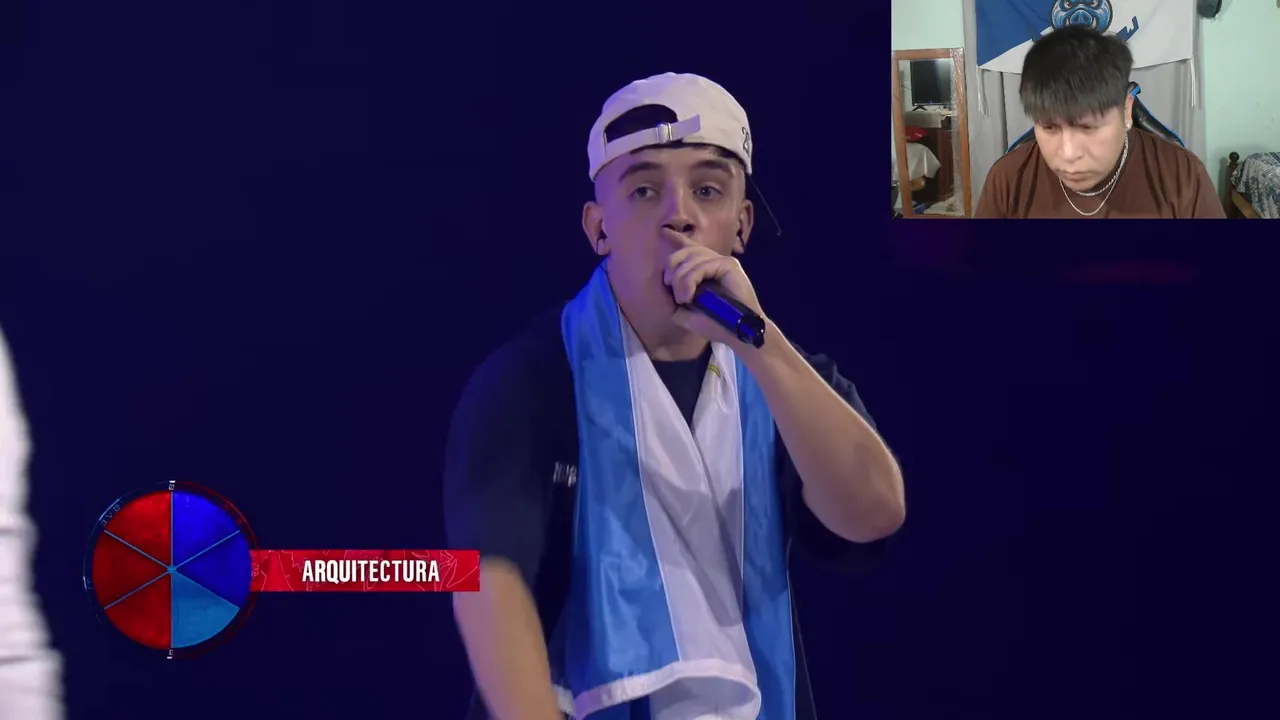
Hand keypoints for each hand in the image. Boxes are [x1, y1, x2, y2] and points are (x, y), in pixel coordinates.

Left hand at [661, 229, 765, 347]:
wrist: (737, 334)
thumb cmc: (714, 324)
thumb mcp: (684, 312)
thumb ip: (671, 297)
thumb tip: (661, 283)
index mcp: (705, 268)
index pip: (689, 247)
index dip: (676, 238)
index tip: (664, 231)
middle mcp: (713, 260)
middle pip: (684, 252)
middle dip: (671, 269)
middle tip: (673, 291)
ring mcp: (722, 261)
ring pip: (690, 259)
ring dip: (680, 281)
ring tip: (684, 300)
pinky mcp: (729, 265)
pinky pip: (701, 266)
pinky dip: (690, 281)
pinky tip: (689, 296)